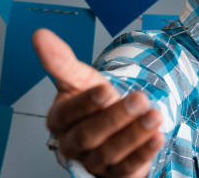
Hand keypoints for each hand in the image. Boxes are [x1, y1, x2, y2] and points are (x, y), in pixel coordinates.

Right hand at [33, 28, 164, 177]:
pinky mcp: (116, 174)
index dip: (87, 103)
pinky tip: (158, 136)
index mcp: (60, 120)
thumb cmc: (94, 100)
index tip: (106, 89)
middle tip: (138, 99)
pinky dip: (144, 152)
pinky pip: (129, 166)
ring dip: (135, 134)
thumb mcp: (80, 78)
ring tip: (154, 115)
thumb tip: (40, 34)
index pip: (69, 114)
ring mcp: (94, 162)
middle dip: (115, 117)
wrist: (114, 122)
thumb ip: (61, 60)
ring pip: (111, 153)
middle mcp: (73, 145)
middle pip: (90, 135)